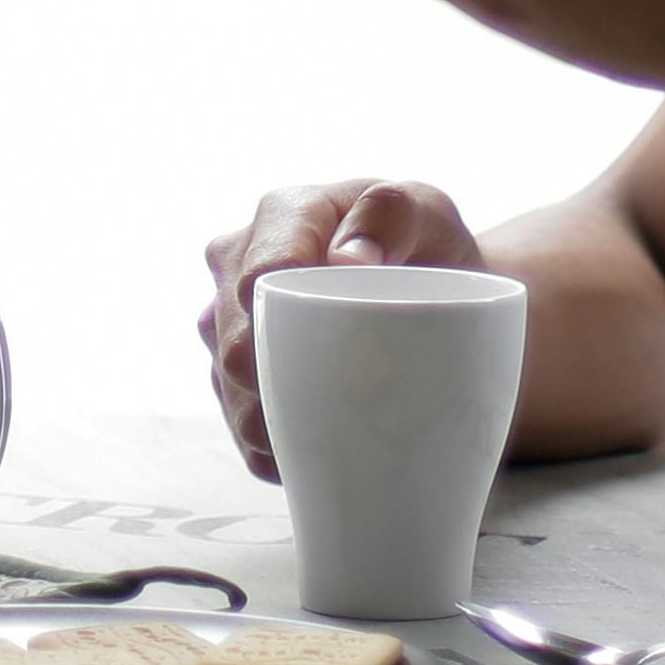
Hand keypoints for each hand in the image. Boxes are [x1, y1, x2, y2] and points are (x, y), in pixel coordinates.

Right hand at [196, 178, 483, 475]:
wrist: (436, 300)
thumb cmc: (430, 250)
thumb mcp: (430, 214)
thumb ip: (392, 213)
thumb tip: (348, 258)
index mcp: (283, 216)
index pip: (256, 271)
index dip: (275, 318)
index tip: (319, 351)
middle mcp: (238, 265)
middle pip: (233, 344)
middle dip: (282, 386)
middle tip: (352, 410)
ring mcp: (228, 324)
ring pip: (231, 393)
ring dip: (281, 425)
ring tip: (347, 432)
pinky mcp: (232, 378)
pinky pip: (242, 432)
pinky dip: (281, 452)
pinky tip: (324, 448)